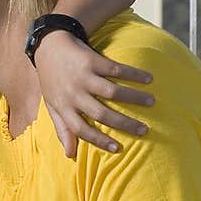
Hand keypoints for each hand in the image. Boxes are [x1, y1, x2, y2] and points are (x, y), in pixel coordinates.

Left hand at [34, 32, 154, 158]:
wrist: (48, 46)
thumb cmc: (52, 80)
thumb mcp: (52, 105)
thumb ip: (62, 129)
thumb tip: (70, 155)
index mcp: (64, 107)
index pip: (81, 129)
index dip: (99, 140)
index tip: (118, 149)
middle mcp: (73, 93)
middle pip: (101, 113)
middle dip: (124, 123)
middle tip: (144, 130)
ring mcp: (83, 76)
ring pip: (112, 92)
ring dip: (134, 97)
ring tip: (152, 102)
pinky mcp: (92, 60)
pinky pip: (116, 69)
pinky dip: (133, 74)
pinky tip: (148, 78)